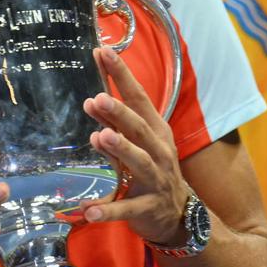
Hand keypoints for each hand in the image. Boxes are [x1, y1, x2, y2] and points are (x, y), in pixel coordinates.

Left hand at [81, 47, 188, 245]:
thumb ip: (113, 125)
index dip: (122, 75)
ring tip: (100, 138)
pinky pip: (126, 208)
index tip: (102, 52)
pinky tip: (88, 211)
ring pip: (138, 162)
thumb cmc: (153, 168)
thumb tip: (91, 101)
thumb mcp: (136, 144)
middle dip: (120, 113)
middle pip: (139, 128)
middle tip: (98, 98)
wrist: (179, 214)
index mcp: (156, 130)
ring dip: (119, 150)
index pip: (138, 98)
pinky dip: (108, 210)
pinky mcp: (148, 207)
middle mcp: (159, 151)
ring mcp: (156, 179)